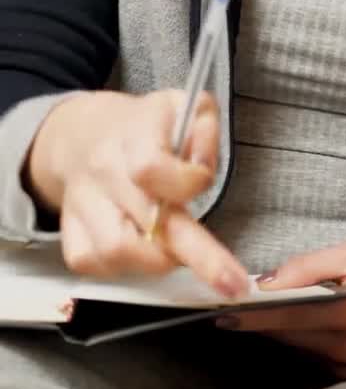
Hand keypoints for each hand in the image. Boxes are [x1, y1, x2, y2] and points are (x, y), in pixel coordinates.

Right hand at [26, 89, 248, 296]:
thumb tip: (201, 166)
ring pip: (117, 251)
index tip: (200, 182)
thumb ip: (204, 127)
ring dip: (158, 260)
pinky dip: (126, 266)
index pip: (151, 169)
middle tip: (231, 281)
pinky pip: (95, 264)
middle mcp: (103, 172)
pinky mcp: (71, 233)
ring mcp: (82, 204)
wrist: (85, 134)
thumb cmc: (145, 127)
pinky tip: (143, 250)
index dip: (186, 182)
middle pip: (144, 225)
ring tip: (178, 249)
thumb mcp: (184, 107)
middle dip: (198, 257)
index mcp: (131, 135)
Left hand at [215, 243, 345, 377]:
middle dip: (257, 319)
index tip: (221, 310)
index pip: (287, 317)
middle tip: (228, 304)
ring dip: (275, 328)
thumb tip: (265, 282)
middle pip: (285, 335)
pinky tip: (289, 321)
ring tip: (251, 309)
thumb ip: (307, 268)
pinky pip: (309, 353)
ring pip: (293, 346)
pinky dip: (297, 336)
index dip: (252, 315)